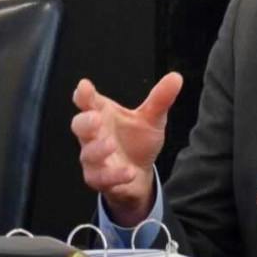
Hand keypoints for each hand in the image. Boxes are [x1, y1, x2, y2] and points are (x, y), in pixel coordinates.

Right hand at [70, 72, 182, 227]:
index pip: (87, 101)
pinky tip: (128, 172)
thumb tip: (176, 77)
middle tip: (97, 119)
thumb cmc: (137, 141)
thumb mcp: (152, 119)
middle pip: (79, 125)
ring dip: (98, 149)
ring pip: (88, 153)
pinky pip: (100, 178)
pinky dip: (114, 175)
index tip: (84, 86)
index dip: (83, 94)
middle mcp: (93, 135)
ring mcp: (93, 158)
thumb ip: (160, 99)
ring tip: (112, 145)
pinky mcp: (98, 179)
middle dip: (85, 122)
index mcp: (102, 114)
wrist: (139, 175)